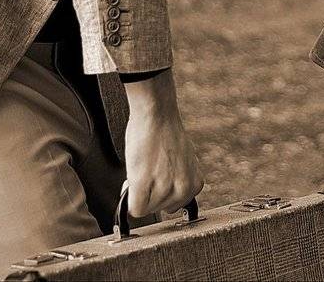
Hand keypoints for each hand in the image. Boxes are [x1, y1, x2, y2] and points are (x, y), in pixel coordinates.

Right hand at [122, 70, 203, 217]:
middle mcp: (184, 189)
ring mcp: (164, 187)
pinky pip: (135, 209)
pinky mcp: (143, 184)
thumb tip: (162, 201)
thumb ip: (177, 181)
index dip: (161, 192)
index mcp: (195, 184)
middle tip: (146, 170)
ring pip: (146, 209)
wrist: (157, 113)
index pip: (174, 206)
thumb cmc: (165, 133)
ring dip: (139, 192)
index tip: (156, 179)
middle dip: (149, 193)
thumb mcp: (182, 161)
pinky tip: (131, 181)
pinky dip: (129, 199)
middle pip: (158, 209)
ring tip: (141, 168)